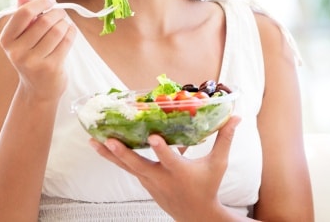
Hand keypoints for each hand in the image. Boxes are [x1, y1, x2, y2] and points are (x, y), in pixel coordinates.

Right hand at [0, 0, 75, 101]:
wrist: (38, 88)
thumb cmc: (31, 54)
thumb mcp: (22, 34)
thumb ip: (23, 10)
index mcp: (6, 40)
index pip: (23, 13)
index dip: (40, 3)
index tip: (49, 1)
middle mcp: (16, 52)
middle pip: (45, 21)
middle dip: (57, 13)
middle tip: (60, 14)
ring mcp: (33, 62)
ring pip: (57, 30)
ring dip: (65, 24)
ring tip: (64, 26)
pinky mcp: (50, 68)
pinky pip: (67, 41)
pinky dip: (71, 33)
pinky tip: (69, 33)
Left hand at [91, 116, 241, 220]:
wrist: (195, 215)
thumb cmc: (208, 185)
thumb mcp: (219, 164)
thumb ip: (225, 139)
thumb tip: (236, 116)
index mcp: (180, 173)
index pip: (170, 160)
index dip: (162, 149)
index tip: (154, 137)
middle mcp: (161, 178)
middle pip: (139, 165)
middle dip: (122, 153)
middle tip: (108, 140)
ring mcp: (150, 182)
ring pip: (127, 167)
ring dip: (110, 155)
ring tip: (93, 141)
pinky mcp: (145, 182)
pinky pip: (128, 169)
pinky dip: (116, 158)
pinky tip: (103, 146)